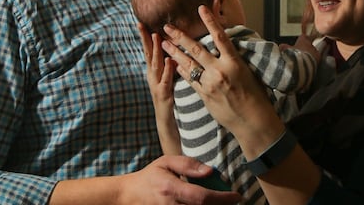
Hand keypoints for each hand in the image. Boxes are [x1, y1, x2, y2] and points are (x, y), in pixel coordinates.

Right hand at [121, 156, 241, 203]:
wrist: (126, 196)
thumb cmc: (149, 177)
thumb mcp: (166, 162)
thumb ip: (188, 165)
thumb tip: (210, 171)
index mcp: (171, 189)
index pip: (202, 197)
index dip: (223, 199)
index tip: (237, 196)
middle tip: (231, 201)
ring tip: (219, 203)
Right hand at [139, 23, 175, 110]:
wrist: (164, 120)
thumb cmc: (166, 96)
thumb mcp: (165, 77)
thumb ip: (166, 64)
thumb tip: (170, 49)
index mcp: (153, 71)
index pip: (148, 51)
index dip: (144, 37)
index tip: (141, 23)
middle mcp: (152, 76)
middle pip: (148, 54)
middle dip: (144, 39)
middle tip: (141, 25)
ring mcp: (157, 84)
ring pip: (156, 65)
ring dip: (156, 50)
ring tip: (156, 36)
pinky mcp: (164, 93)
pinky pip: (166, 80)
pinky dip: (167, 70)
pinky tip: (170, 61)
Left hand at [160, 6, 283, 153]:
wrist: (252, 120)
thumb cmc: (255, 95)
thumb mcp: (248, 71)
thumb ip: (234, 58)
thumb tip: (226, 46)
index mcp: (234, 62)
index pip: (220, 36)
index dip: (210, 21)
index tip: (201, 8)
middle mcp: (220, 70)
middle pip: (196, 49)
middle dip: (179, 36)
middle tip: (167, 27)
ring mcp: (210, 83)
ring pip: (188, 63)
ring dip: (174, 52)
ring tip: (164, 43)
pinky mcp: (204, 94)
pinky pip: (189, 79)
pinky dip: (181, 69)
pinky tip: (173, 63)